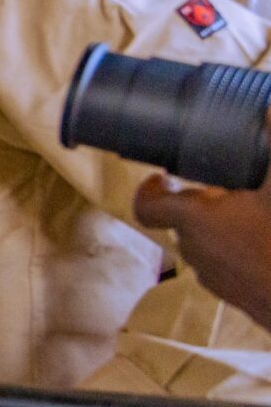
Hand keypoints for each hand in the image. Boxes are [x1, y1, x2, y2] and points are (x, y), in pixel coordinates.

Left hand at [136, 156, 270, 331]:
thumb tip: (270, 106)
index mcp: (195, 221)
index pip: (147, 206)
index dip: (149, 189)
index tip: (162, 176)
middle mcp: (196, 252)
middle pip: (185, 222)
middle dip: (204, 203)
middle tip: (233, 186)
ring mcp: (218, 281)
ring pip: (210, 247)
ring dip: (227, 230)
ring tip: (259, 214)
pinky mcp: (242, 299)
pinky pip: (234, 270)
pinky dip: (246, 255)